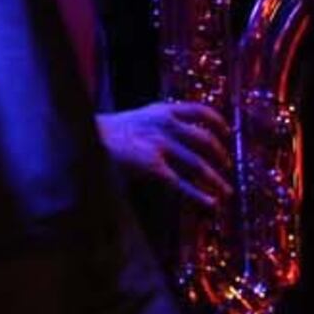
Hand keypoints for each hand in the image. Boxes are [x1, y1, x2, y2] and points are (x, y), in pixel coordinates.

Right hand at [102, 100, 234, 211]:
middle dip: (220, 154)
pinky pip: (182, 184)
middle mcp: (165, 124)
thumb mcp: (137, 118)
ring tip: (226, 191)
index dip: (218, 122)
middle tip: (227, 166)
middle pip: (204, 139)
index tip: (228, 132)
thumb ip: (159, 123)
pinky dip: (199, 195)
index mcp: (162, 110)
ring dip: (216, 178)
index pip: (199, 110)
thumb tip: (181, 137)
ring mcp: (160, 145)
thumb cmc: (108, 132)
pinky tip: (211, 204)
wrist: (85, 137)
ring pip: (198, 164)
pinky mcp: (153, 166)